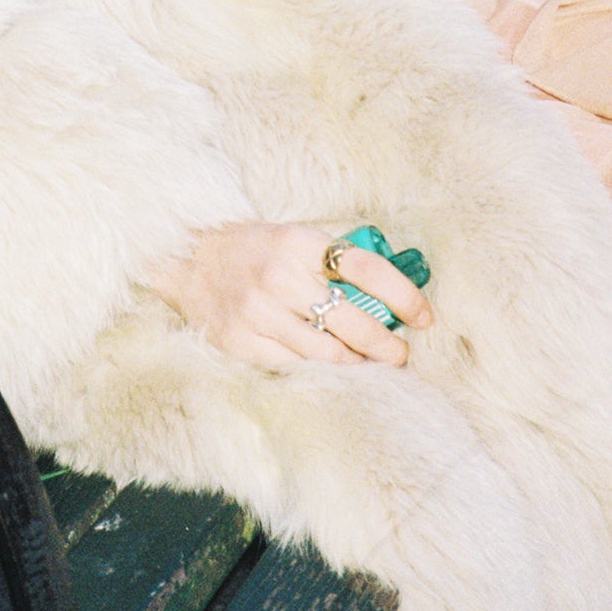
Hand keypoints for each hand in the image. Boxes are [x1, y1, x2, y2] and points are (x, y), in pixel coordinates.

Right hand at [146, 221, 432, 370]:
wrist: (187, 260)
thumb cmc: (251, 249)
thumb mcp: (293, 237)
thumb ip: (334, 261)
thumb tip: (389, 295)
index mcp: (299, 242)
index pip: (367, 270)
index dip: (403, 295)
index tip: (424, 316)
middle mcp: (279, 276)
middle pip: (352, 320)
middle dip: (387, 345)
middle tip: (400, 354)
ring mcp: (258, 312)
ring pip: (327, 353)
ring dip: (358, 364)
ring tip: (372, 365)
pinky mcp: (241, 342)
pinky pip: (295, 367)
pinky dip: (320, 372)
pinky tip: (333, 369)